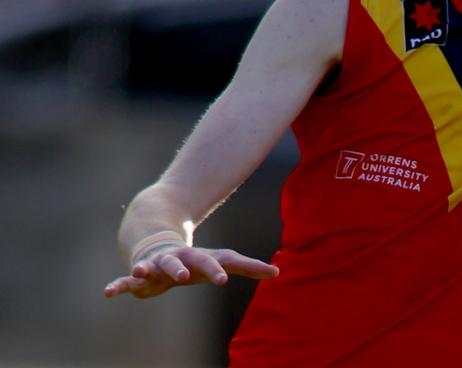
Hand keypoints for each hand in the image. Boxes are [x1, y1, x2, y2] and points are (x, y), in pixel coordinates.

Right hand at [103, 243, 278, 298]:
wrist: (160, 242)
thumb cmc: (197, 259)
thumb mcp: (221, 261)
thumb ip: (248, 267)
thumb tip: (279, 272)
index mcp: (200, 257)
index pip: (212, 263)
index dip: (218, 271)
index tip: (224, 281)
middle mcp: (178, 259)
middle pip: (182, 262)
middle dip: (182, 268)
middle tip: (185, 276)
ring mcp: (157, 265)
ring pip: (152, 266)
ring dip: (147, 269)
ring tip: (140, 272)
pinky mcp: (139, 274)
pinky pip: (126, 280)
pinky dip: (119, 285)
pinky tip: (108, 293)